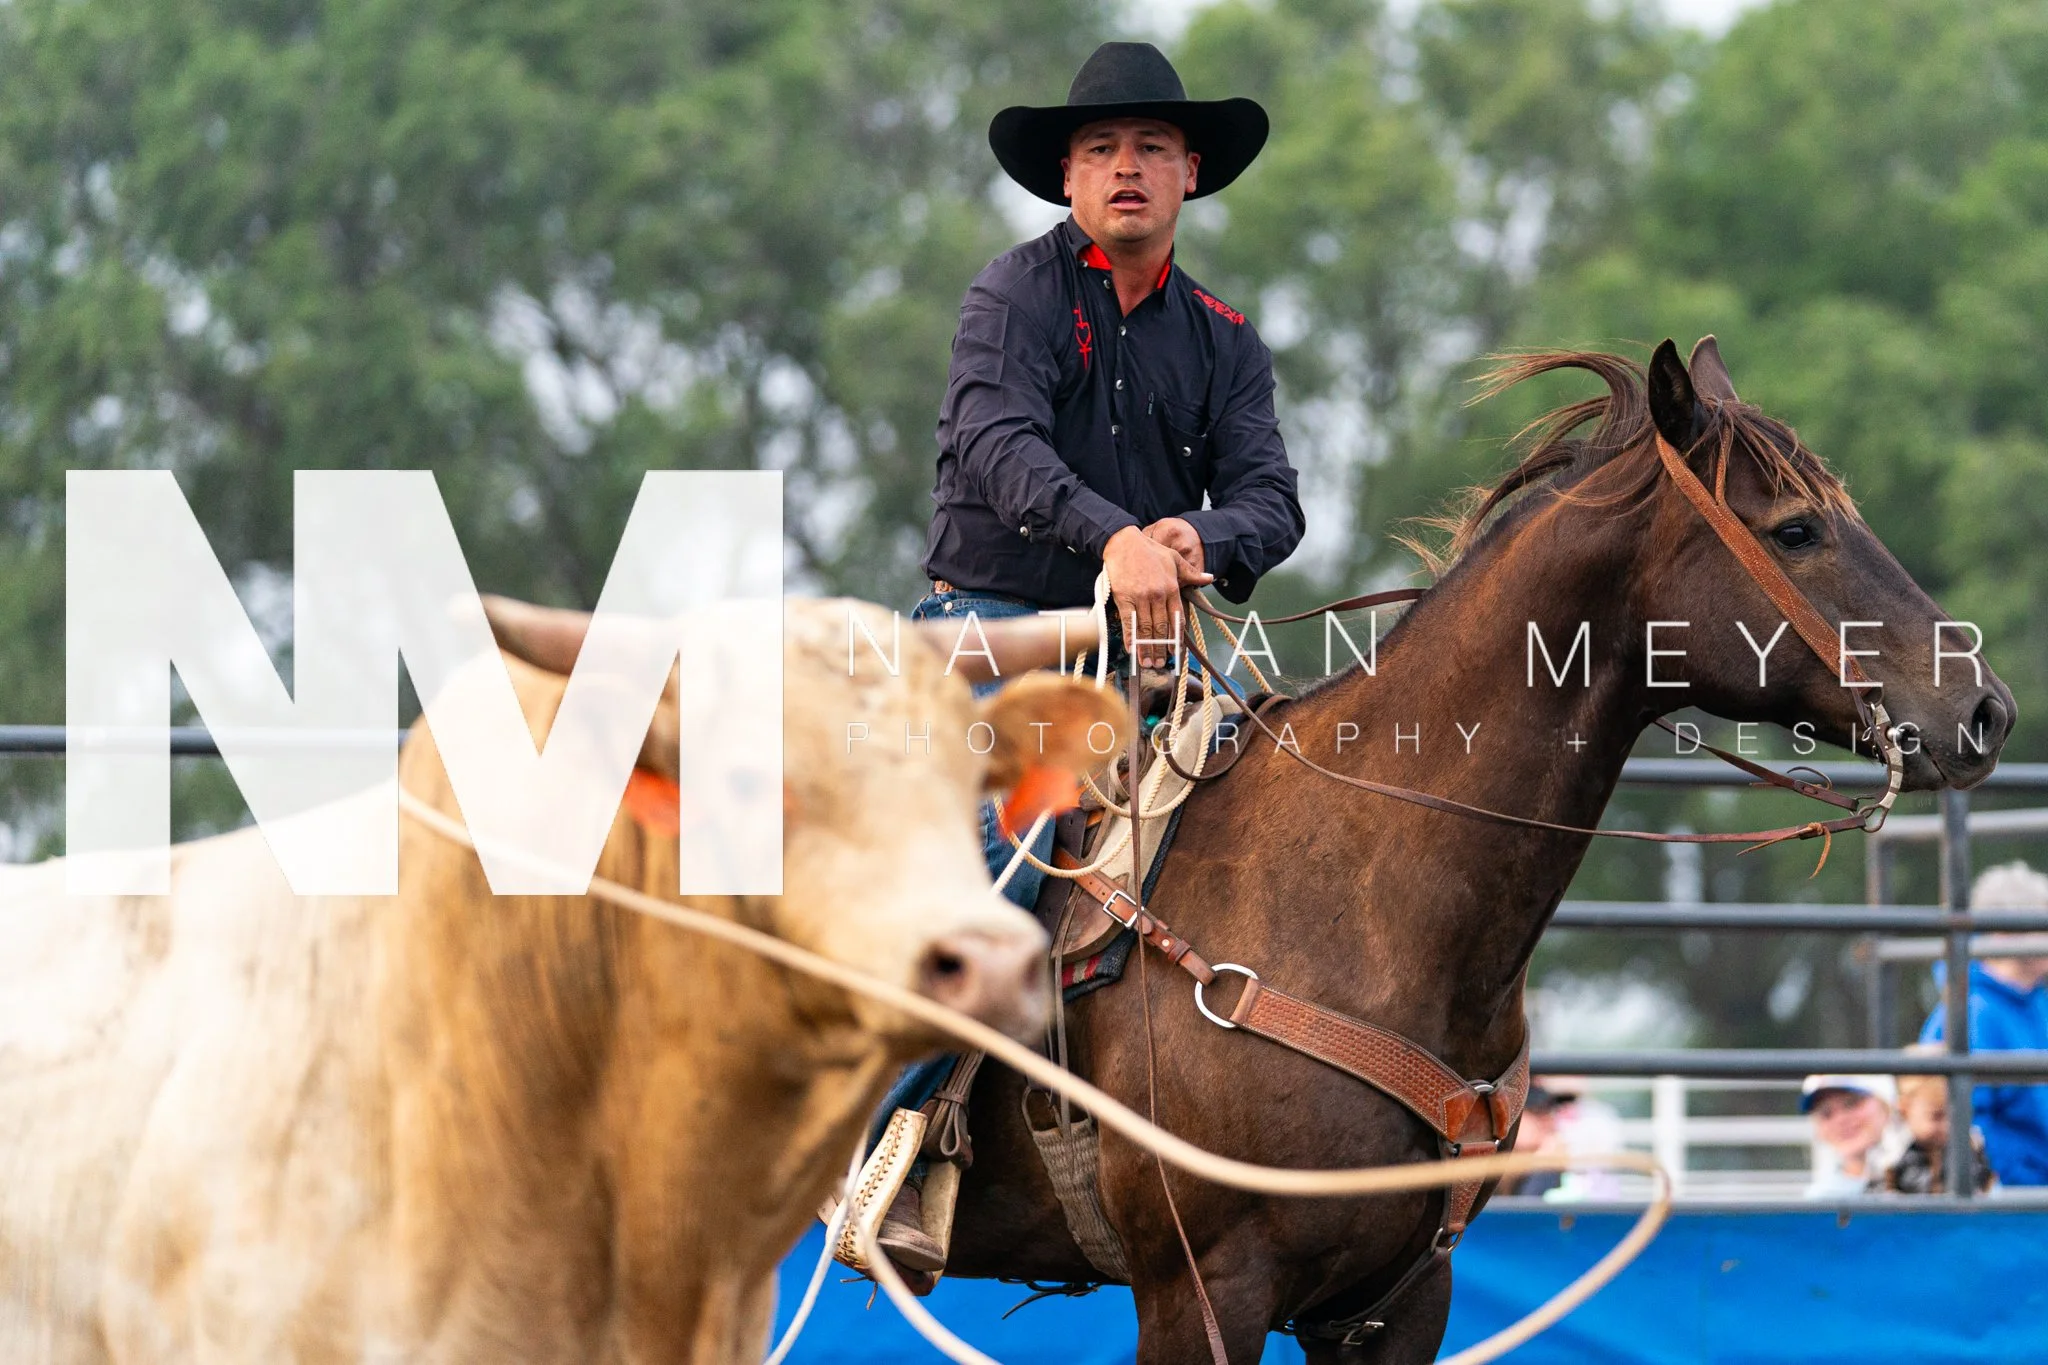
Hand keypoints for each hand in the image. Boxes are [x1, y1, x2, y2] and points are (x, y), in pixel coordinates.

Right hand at [1104, 524, 1211, 668]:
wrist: (1124, 542)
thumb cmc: (1149, 550)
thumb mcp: (1174, 559)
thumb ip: (1191, 573)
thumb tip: (1209, 578)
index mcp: (1172, 588)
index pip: (1177, 618)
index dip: (1176, 637)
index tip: (1175, 651)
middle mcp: (1158, 595)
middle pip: (1161, 628)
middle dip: (1161, 648)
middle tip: (1161, 664)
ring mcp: (1141, 598)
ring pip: (1146, 629)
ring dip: (1147, 648)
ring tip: (1148, 663)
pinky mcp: (1124, 598)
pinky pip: (1129, 622)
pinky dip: (1131, 637)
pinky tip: (1132, 649)